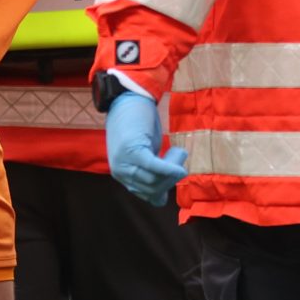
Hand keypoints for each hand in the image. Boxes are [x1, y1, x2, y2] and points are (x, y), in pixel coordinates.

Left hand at [104, 88, 187, 206]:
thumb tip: (161, 199)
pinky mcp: (133, 151)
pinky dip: (168, 169)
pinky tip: (179, 168)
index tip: (174, 177)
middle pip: (152, 189)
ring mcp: (124, 162)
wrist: (128, 99)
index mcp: (122, 175)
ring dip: (171, 173)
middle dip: (170, 181)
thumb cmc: (139, 125)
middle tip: (180, 164)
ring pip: (154, 180)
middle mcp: (120, 172)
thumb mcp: (144, 154)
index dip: (165, 190)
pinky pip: (154, 167)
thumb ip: (150, 172)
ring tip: (179, 157)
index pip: (147, 195)